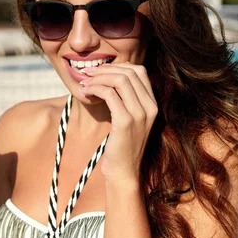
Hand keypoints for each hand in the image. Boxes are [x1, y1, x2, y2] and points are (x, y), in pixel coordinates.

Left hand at [80, 62, 157, 184]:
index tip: (99, 71)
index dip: (118, 66)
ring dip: (98, 78)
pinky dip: (95, 89)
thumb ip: (126, 100)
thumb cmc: (121, 145)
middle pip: (129, 72)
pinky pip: (110, 94)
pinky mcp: (125, 122)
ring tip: (85, 83)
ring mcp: (140, 114)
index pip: (139, 71)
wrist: (123, 171)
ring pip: (120, 80)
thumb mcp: (129, 119)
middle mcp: (150, 107)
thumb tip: (108, 78)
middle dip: (105, 69)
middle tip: (87, 73)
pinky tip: (86, 93)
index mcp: (153, 104)